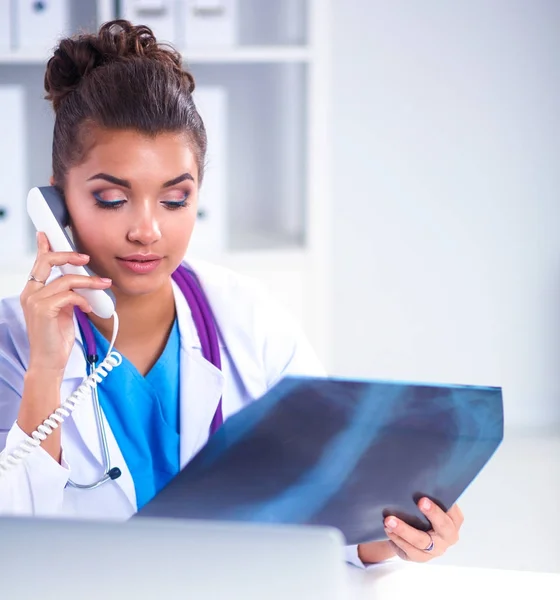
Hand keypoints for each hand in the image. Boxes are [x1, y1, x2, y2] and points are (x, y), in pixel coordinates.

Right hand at [20, 232, 111, 373]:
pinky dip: (83, 299)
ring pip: (66, 279)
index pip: (38, 263)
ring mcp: (35, 301)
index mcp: (32, 292)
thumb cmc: (56, 338)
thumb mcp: (63, 310)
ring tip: (102, 285)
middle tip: (86, 258)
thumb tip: (80, 282)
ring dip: (89, 281)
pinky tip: (88, 307)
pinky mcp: (44, 309)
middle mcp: (30, 293)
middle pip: (48, 261)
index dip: (44, 247)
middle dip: (69, 255)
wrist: (49, 361)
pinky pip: (70, 295)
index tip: (48, 235)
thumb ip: (66, 294)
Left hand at [383, 499, 463, 561]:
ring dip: (404, 530)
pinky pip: (409, 550)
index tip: (424, 498)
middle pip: (442, 527)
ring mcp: (435, 550)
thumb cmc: (425, 512)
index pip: (452, 513)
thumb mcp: (432, 503)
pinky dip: (397, 539)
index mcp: (454, 520)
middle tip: (418, 503)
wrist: (413, 530)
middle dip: (431, 515)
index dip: (440, 507)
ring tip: (389, 520)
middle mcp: (448, 537)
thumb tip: (421, 479)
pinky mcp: (420, 557)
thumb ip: (432, 494)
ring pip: (421, 541)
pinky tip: (388, 530)